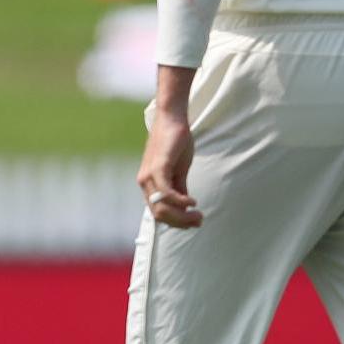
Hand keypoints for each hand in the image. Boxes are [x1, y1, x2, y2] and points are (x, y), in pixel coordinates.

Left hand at [137, 111, 201, 228]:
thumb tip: (185, 207)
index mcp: (148, 186)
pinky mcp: (158, 167)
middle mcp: (144, 183)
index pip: (158, 214)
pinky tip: (192, 202)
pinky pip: (166, 192)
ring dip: (182, 215)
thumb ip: (180, 188)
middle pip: (160, 215)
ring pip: (162, 207)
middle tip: (199, 220)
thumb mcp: (179, 171)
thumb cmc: (175, 144)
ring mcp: (149, 176)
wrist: (172, 120)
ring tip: (198, 214)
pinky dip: (180, 201)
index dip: (176, 223)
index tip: (194, 223)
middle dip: (181, 223)